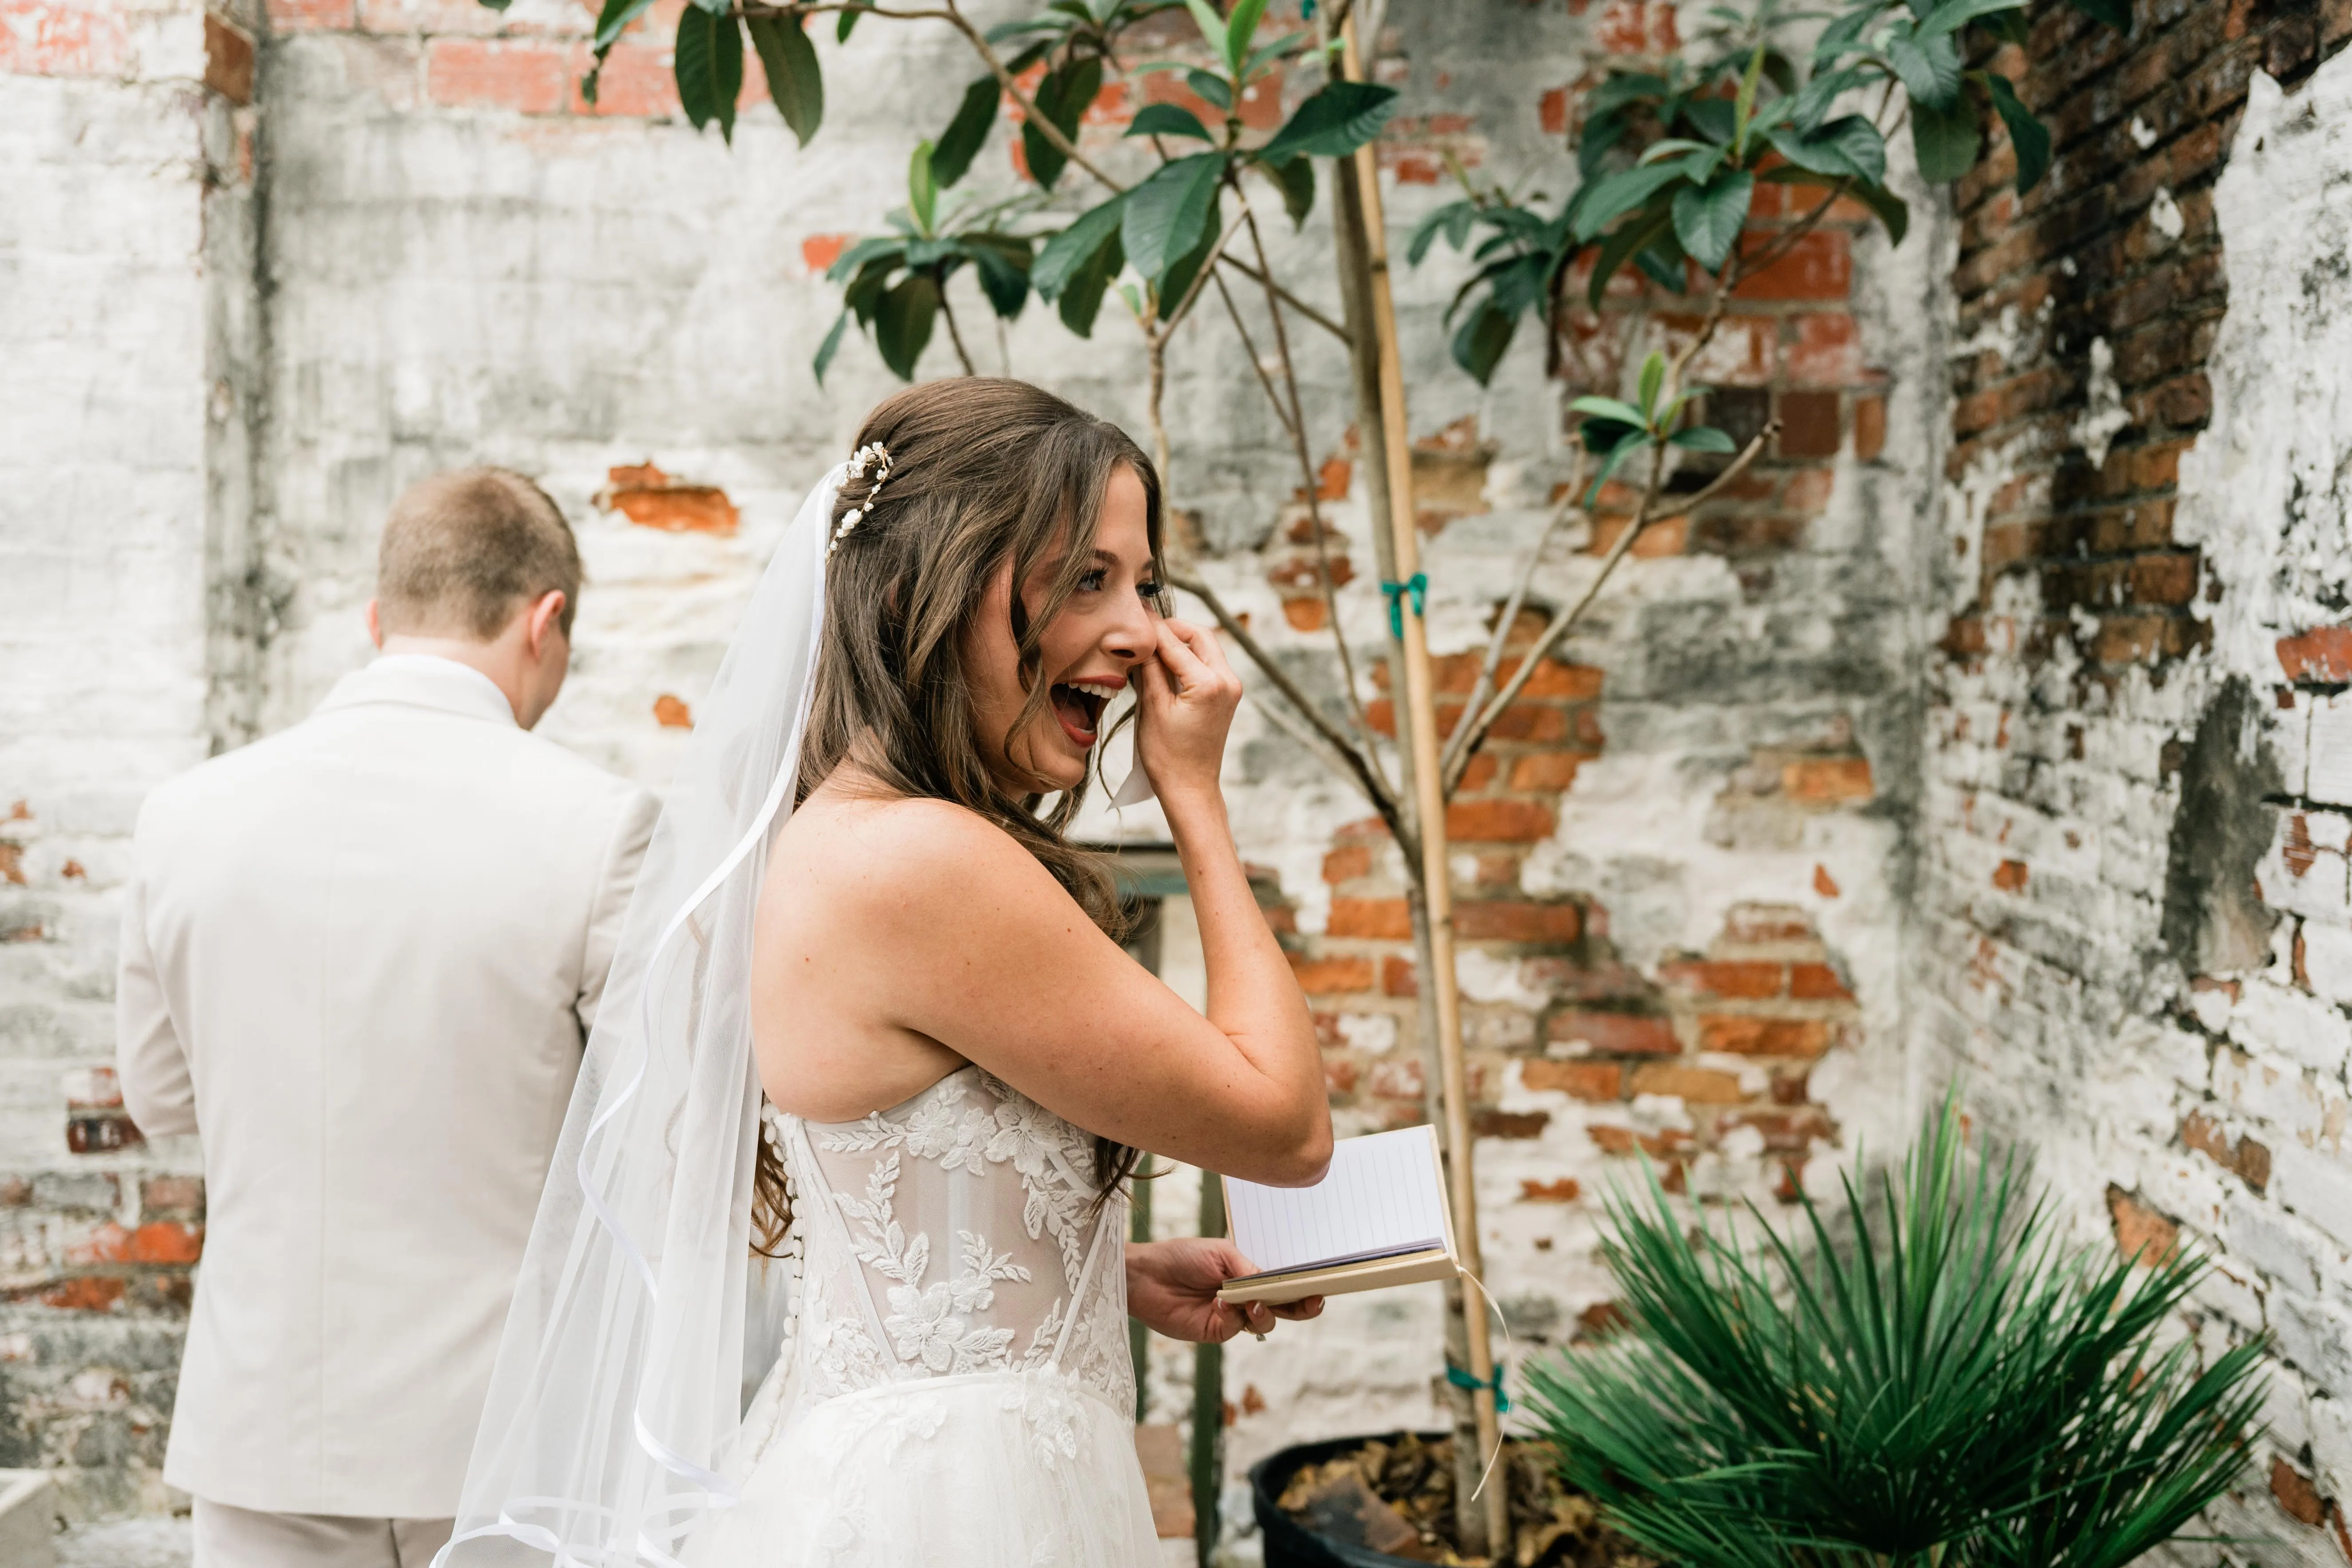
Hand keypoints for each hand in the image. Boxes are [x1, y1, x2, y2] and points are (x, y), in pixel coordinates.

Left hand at [1125, 1237, 1324, 1343]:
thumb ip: (1249, 1269)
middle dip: (1301, 1308)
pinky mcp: (1213, 1331)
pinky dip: (1231, 1317)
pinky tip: (1219, 1303)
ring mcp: (1230, 1317)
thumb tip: (1272, 1283)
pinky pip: (1233, 1329)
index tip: (1320, 1289)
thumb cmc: (1182, 1256)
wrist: (1146, 1274)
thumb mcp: (1221, 1254)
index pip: (1283, 1286)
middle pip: (1282, 1309)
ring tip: (1251, 1301)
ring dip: (1262, 1311)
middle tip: (1312, 1303)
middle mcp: (1244, 1298)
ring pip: (1262, 1322)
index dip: (1303, 1290)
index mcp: (1249, 1276)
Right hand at [1131, 619, 1241, 807]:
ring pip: (1206, 646)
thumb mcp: (1152, 707)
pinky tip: (1166, 662)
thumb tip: (1144, 637)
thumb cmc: (1167, 756)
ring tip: (1152, 646)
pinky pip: (1209, 663)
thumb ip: (1150, 668)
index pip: (1175, 643)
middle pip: (1200, 635)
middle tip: (1146, 629)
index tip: (1134, 612)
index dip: (1152, 627)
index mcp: (1208, 684)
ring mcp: (1231, 688)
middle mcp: (1227, 681)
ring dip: (1181, 641)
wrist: (1190, 788)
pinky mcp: (1228, 695)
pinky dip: (1189, 657)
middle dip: (1172, 628)